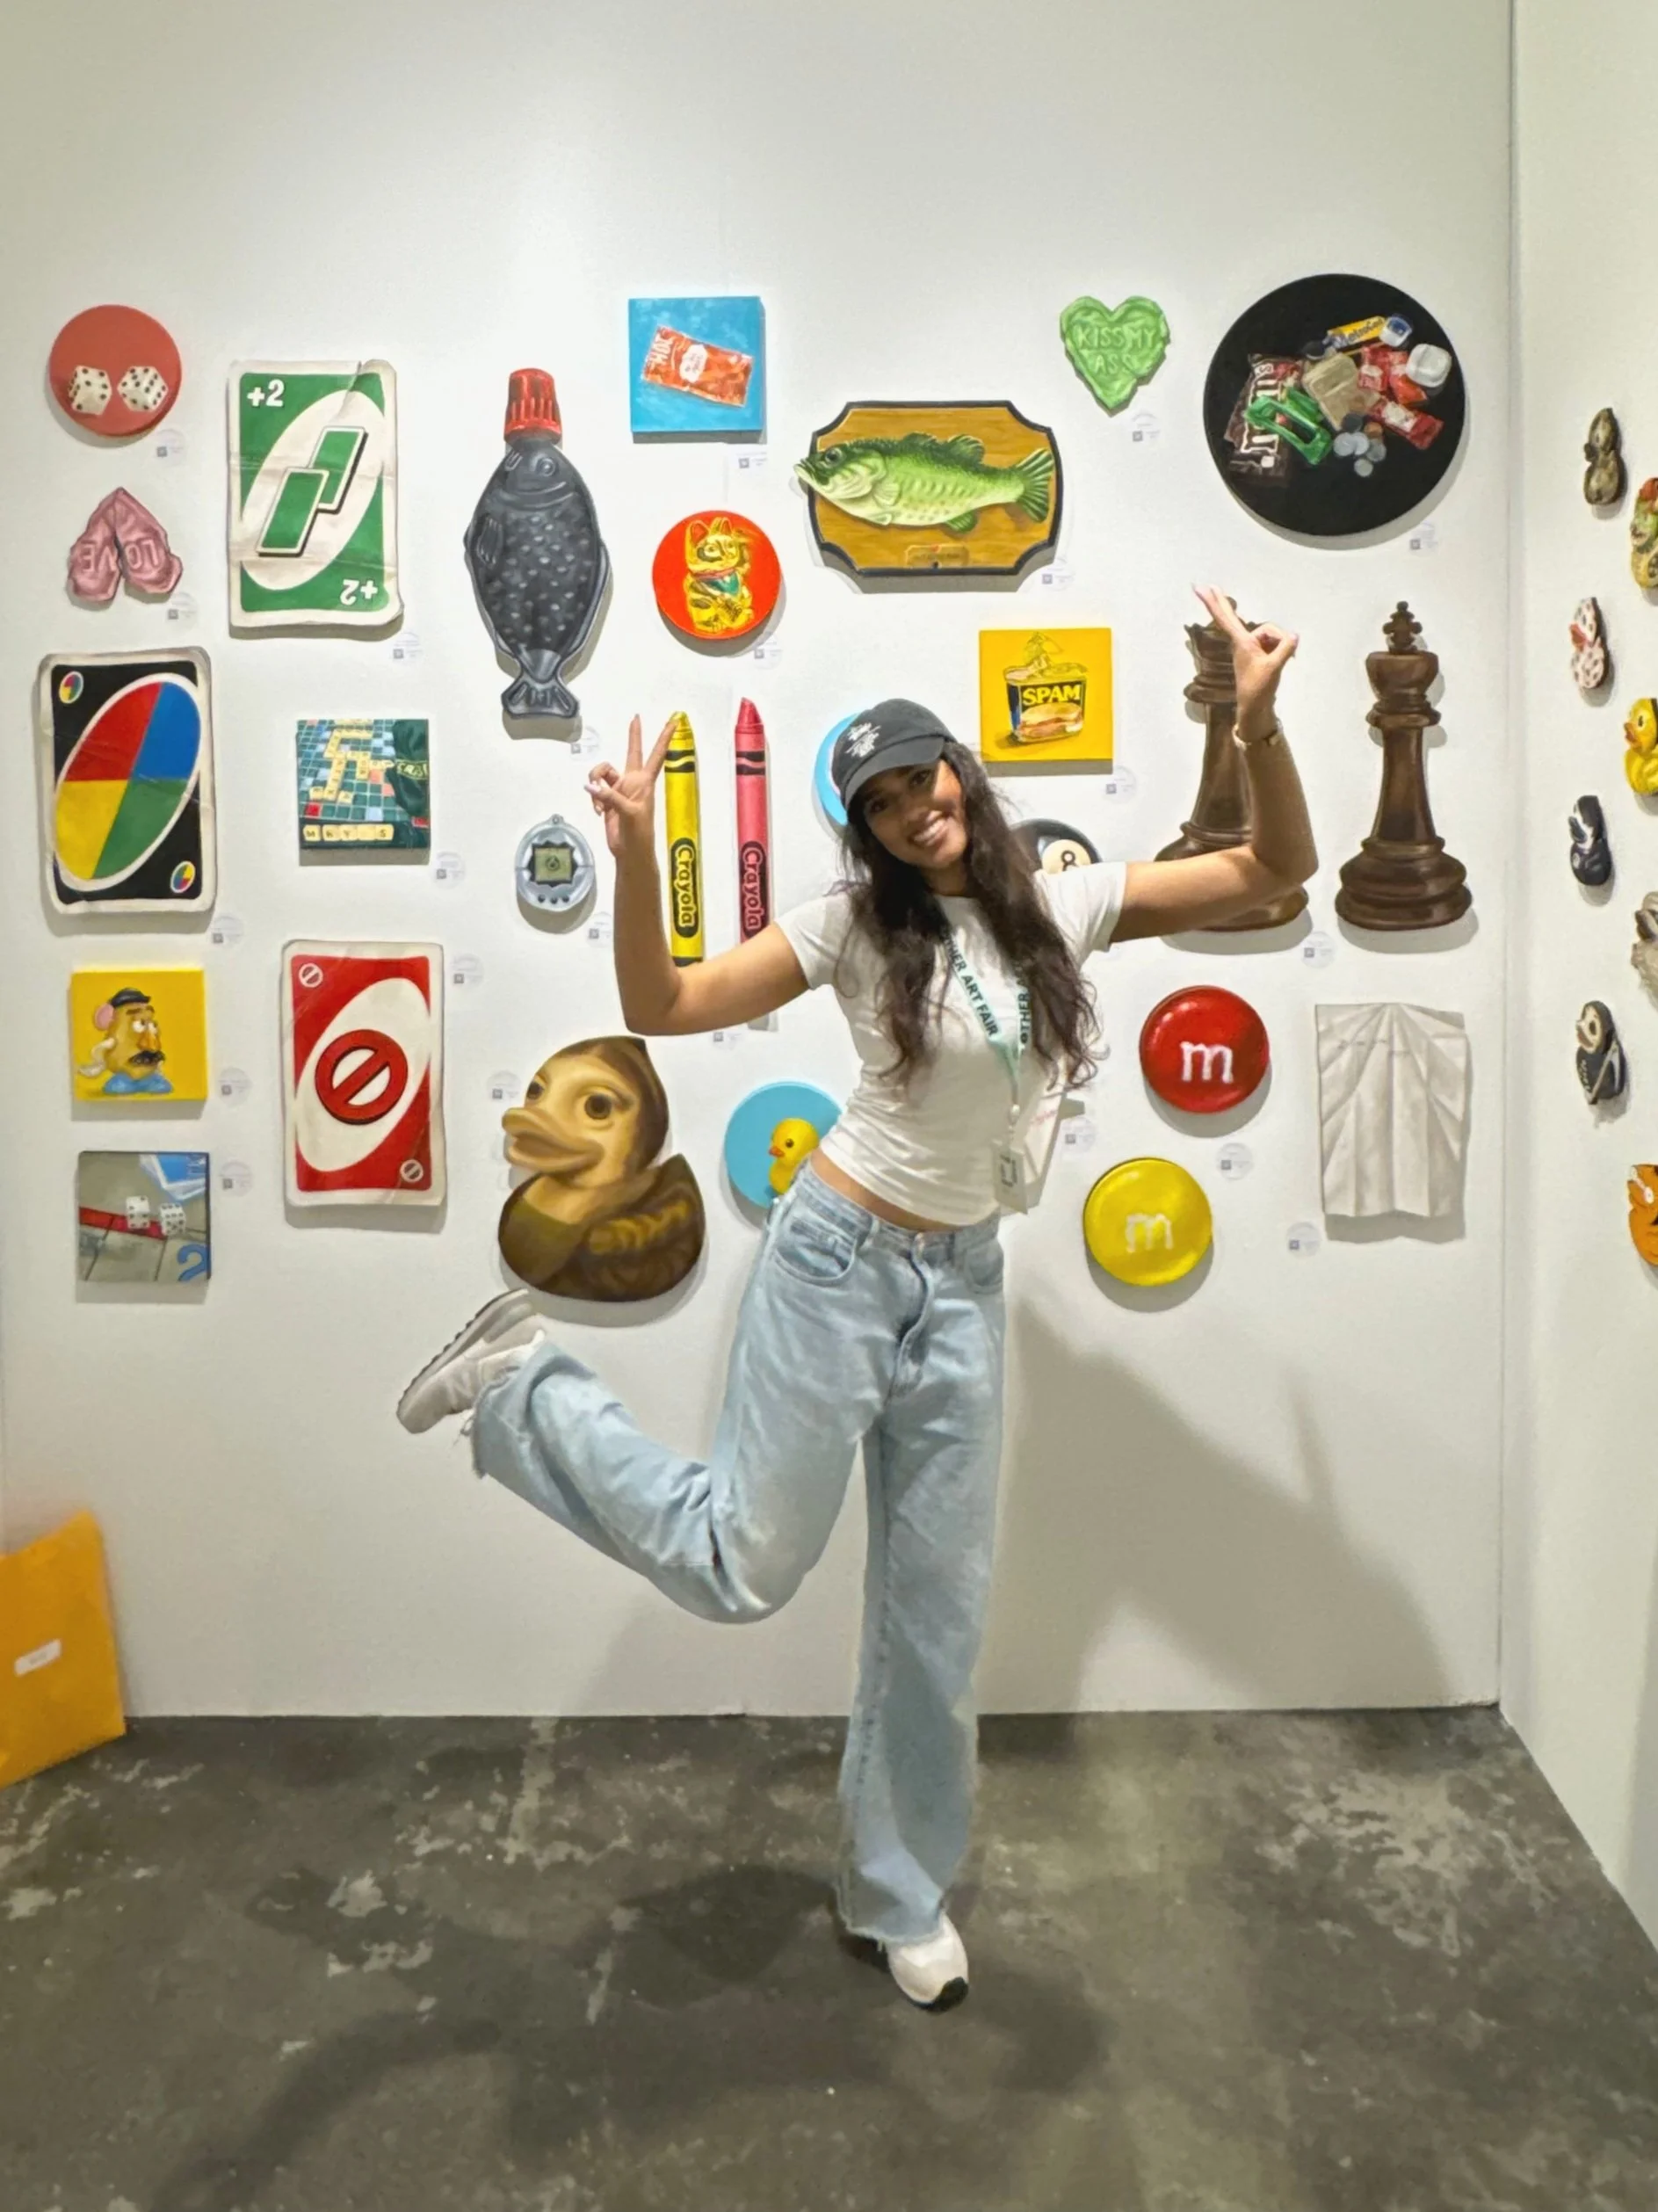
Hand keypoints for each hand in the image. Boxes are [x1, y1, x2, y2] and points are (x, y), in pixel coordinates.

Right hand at [586, 714, 673, 859]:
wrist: (629, 851)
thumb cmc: (638, 832)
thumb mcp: (628, 812)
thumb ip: (609, 796)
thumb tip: (590, 786)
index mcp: (644, 782)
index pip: (656, 755)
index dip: (663, 738)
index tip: (673, 721)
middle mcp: (632, 781)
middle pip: (631, 753)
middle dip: (633, 736)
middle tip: (635, 718)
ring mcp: (619, 790)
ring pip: (603, 772)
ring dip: (596, 782)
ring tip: (599, 803)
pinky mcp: (608, 799)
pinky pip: (595, 789)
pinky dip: (594, 798)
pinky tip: (599, 812)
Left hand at [1195, 585, 1297, 731]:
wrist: (1256, 706)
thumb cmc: (1259, 688)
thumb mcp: (1275, 667)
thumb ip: (1285, 648)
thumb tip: (1293, 635)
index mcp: (1242, 643)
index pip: (1226, 619)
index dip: (1215, 604)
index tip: (1202, 589)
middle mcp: (1244, 641)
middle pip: (1233, 617)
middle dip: (1222, 602)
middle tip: (1209, 586)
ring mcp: (1252, 646)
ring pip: (1271, 632)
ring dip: (1281, 643)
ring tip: (1285, 660)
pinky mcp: (1259, 652)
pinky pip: (1275, 641)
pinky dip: (1283, 648)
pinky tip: (1290, 658)